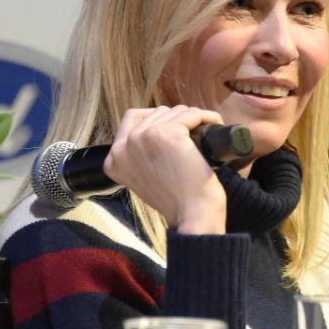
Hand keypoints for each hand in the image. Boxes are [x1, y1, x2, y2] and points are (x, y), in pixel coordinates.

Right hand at [103, 105, 226, 233]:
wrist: (192, 216)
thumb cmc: (176, 200)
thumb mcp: (145, 176)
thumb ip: (140, 156)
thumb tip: (156, 127)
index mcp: (113, 159)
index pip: (132, 118)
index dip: (157, 120)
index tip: (175, 130)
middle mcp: (123, 146)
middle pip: (156, 112)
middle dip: (178, 120)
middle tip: (194, 136)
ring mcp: (143, 137)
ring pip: (175, 111)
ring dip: (193, 119)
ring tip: (204, 134)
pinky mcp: (167, 133)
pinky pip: (191, 114)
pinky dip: (206, 117)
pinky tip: (214, 125)